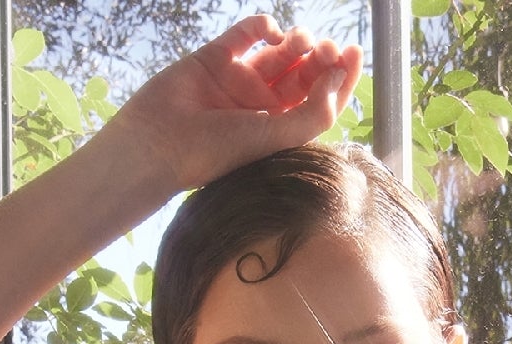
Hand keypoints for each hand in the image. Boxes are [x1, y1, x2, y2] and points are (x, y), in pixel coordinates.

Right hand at [114, 15, 363, 193]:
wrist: (159, 143)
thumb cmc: (217, 151)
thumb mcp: (274, 138)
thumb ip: (313, 114)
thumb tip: (337, 76)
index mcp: (279, 132)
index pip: (318, 101)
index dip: (339, 76)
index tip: (352, 53)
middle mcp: (261, 107)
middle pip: (303, 74)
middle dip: (320, 57)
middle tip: (327, 49)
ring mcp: (239, 82)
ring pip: (279, 53)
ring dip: (297, 41)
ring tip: (300, 42)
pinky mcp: (216, 59)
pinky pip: (246, 34)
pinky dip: (263, 25)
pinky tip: (272, 30)